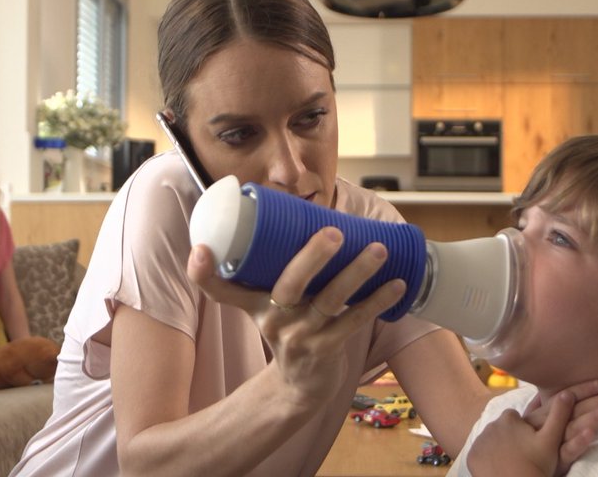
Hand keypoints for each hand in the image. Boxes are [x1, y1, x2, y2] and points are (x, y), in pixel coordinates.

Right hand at [187, 226, 404, 406]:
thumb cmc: (288, 327)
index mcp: (253, 303)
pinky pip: (353, 322)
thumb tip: (304, 211)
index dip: (204, 272)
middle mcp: (273, 318)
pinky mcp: (326, 350)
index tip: (200, 251)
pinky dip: (377, 302)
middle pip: (287, 285)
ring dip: (356, 273)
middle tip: (334, 231)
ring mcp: (300, 336)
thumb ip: (277, 265)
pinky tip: (398, 284)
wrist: (299, 386)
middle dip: (311, 257)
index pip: (220, 289)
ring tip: (379, 249)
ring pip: (329, 300)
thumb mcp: (269, 303)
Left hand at [468, 391, 576, 476]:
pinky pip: (479, 453)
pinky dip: (486, 458)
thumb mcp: (551, 439)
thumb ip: (559, 414)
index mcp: (509, 418)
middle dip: (510, 437)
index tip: (530, 441)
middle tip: (522, 453)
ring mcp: (479, 441)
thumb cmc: (536, 465)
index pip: (514, 417)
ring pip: (490, 440)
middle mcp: (490, 425)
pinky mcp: (471, 457)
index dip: (523, 429)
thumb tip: (567, 393)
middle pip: (501, 428)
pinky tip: (498, 467)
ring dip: (498, 447)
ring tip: (511, 461)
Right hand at [521, 380, 597, 474]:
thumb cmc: (528, 443)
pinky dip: (579, 442)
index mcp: (543, 414)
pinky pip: (568, 451)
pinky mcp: (556, 462)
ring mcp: (552, 443)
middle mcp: (548, 425)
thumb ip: (542, 407)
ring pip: (574, 427)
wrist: (516, 467)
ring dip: (593, 416)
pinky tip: (591, 433)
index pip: (565, 398)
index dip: (583, 389)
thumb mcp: (534, 423)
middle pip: (574, 410)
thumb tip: (549, 392)